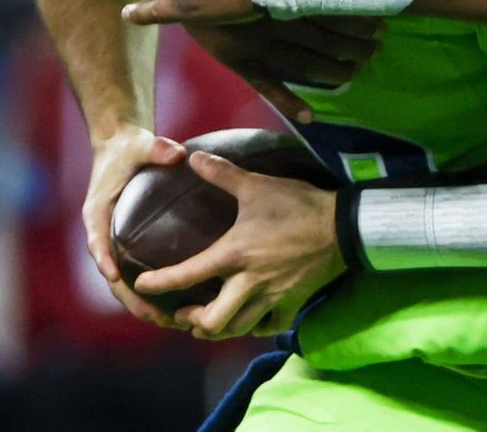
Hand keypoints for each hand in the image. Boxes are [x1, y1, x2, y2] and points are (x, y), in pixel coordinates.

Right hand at [83, 127, 188, 326]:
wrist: (121, 147)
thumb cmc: (129, 147)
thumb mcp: (140, 144)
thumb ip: (156, 147)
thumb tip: (176, 153)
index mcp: (97, 212)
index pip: (97, 239)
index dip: (103, 257)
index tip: (113, 274)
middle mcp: (102, 233)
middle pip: (110, 274)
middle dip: (130, 297)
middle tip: (154, 315)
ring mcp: (114, 243)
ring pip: (122, 282)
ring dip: (141, 304)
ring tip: (167, 321)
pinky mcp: (127, 247)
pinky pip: (136, 274)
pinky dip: (151, 293)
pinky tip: (176, 306)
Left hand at [133, 150, 345, 339]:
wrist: (343, 227)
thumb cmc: (297, 205)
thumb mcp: (257, 186)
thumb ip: (222, 173)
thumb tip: (191, 157)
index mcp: (235, 254)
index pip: (188, 274)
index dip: (160, 283)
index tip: (143, 286)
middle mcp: (250, 282)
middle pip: (213, 321)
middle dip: (192, 321)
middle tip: (183, 312)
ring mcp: (272, 297)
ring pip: (238, 329)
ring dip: (218, 328)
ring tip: (206, 320)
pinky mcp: (292, 303)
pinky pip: (268, 327)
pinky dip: (253, 327)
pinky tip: (248, 319)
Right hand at [186, 17, 381, 123]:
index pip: (334, 8)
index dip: (360, 19)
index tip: (380, 22)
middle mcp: (276, 18)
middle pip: (328, 39)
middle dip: (357, 46)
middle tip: (377, 47)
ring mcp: (258, 43)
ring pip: (307, 64)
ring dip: (336, 70)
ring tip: (357, 70)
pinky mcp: (237, 61)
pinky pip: (268, 86)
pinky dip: (289, 102)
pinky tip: (310, 115)